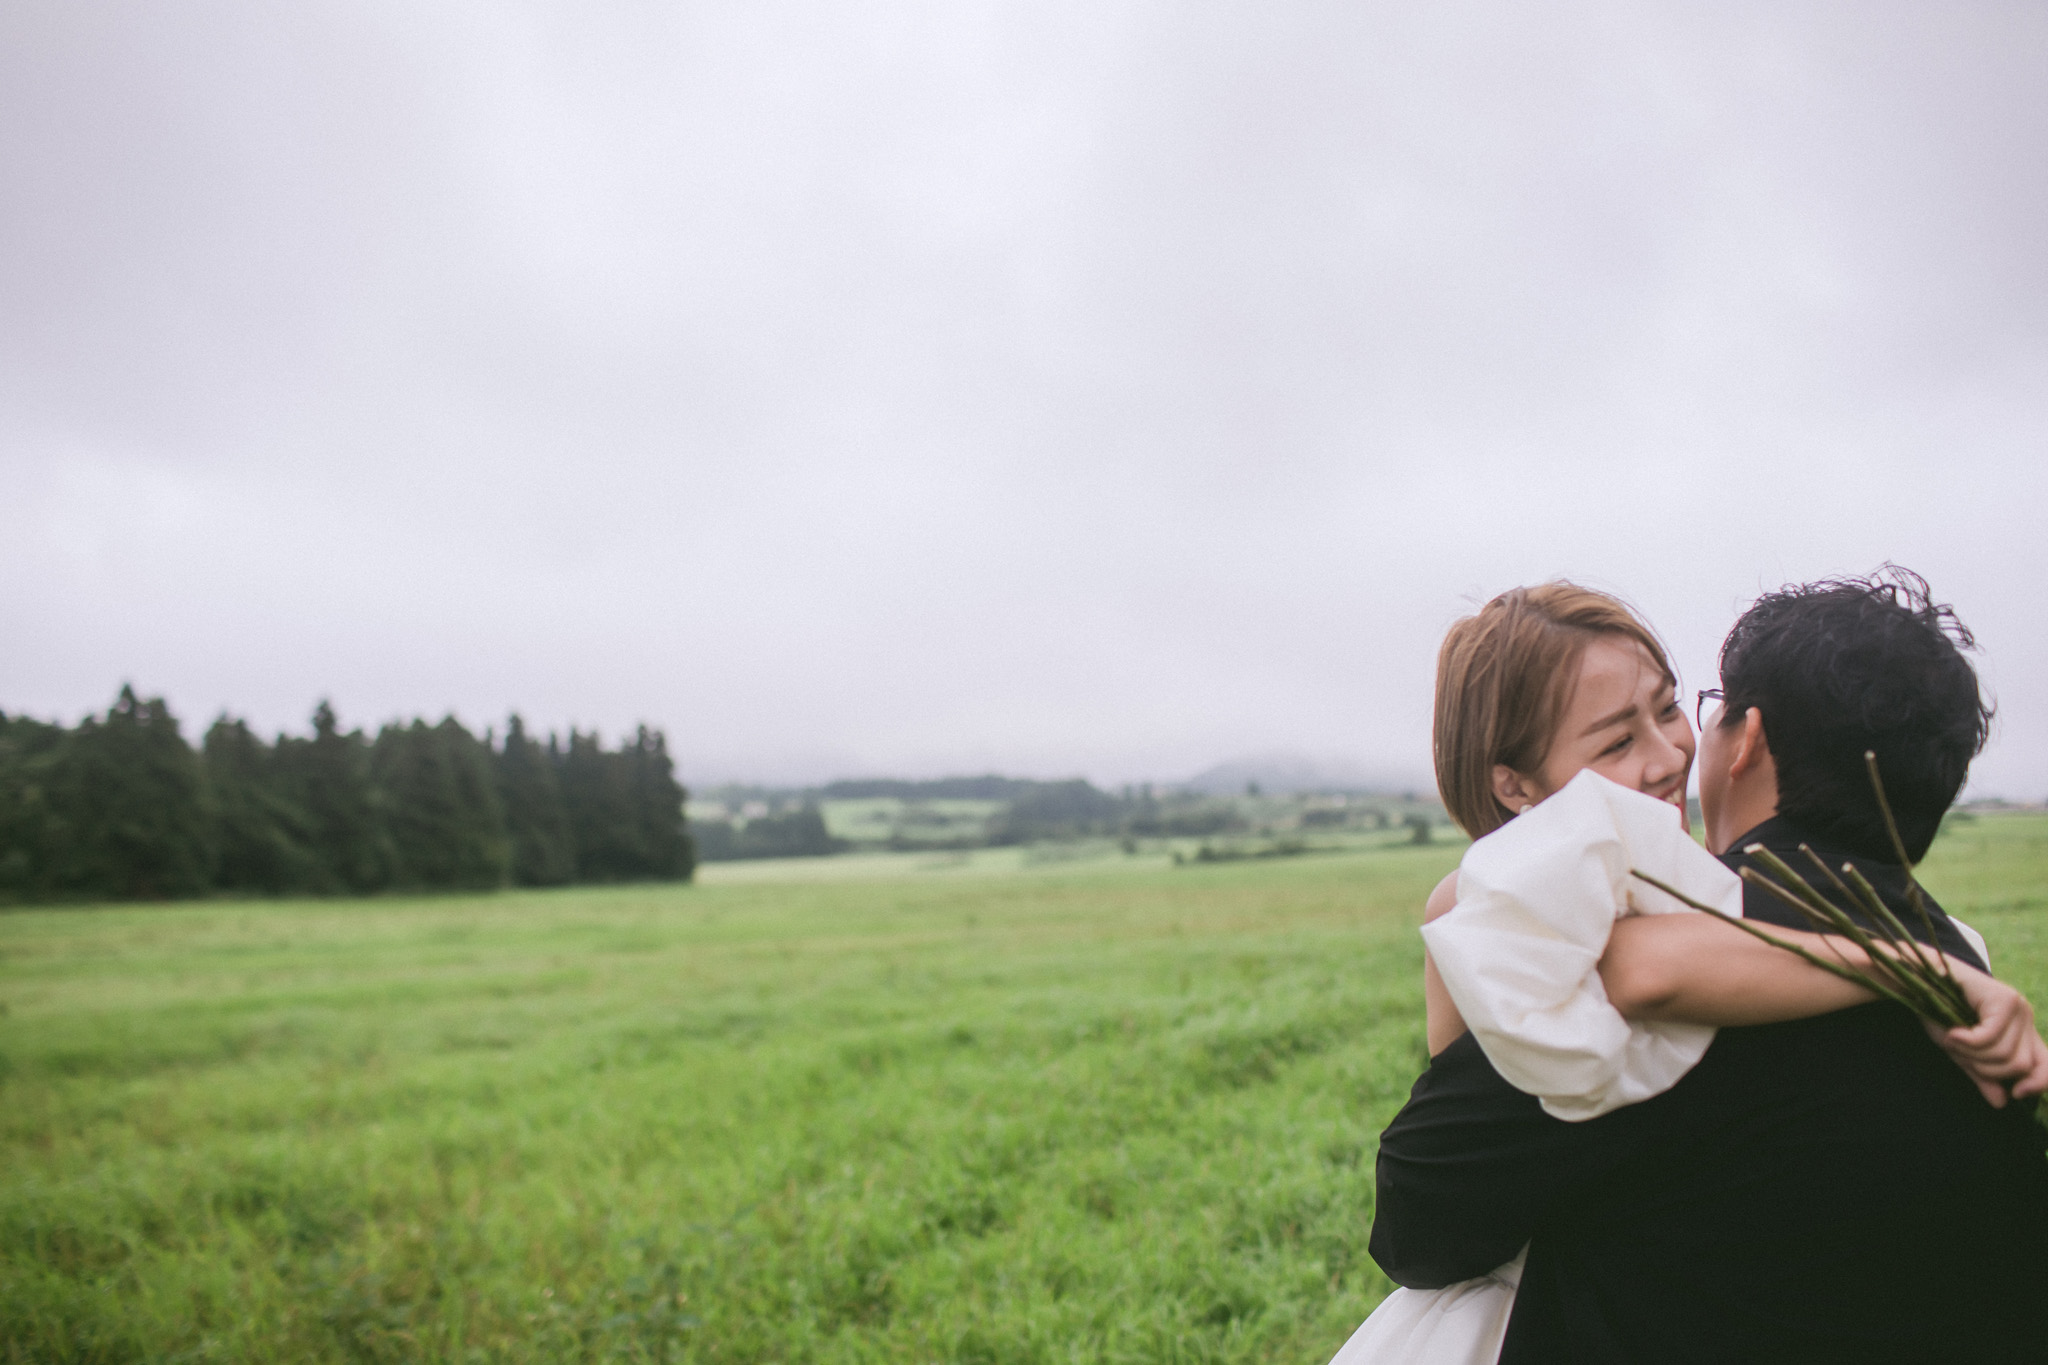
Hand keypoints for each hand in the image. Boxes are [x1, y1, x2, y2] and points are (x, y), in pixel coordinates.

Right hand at [1926, 959, 2047, 1107]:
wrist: (1919, 980)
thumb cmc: (1939, 1014)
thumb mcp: (1963, 1053)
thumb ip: (1984, 1075)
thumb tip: (2001, 1103)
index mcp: (2022, 1031)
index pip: (2046, 1065)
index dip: (2037, 1084)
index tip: (2015, 1094)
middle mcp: (2025, 1017)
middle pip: (2020, 1065)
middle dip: (1986, 1068)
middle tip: (1961, 1053)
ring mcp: (2016, 1006)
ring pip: (2004, 1053)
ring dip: (1971, 1053)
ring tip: (1953, 1039)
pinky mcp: (2002, 998)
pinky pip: (1989, 1037)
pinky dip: (1966, 1041)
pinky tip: (1952, 1033)